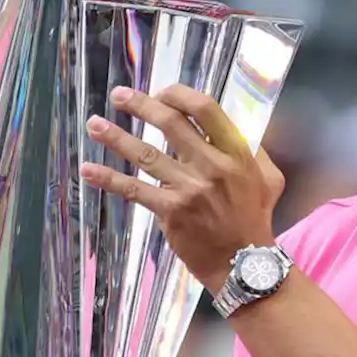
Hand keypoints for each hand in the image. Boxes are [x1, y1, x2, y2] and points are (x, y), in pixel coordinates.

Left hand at [78, 85, 284, 290]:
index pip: (205, 110)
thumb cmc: (255, 218)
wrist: (243, 264)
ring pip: (146, 154)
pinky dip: (109, 179)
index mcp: (236, 153)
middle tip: (119, 95)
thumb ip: (253, 150)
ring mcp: (189, 189)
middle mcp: (212, 166)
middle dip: (141, 106)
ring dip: (116, 137)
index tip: (161, 92)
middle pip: (171, 124)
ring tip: (94, 124)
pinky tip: (88, 169)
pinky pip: (135, 190)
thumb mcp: (268, 178)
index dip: (179, 95)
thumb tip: (231, 127)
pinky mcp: (170, 211)